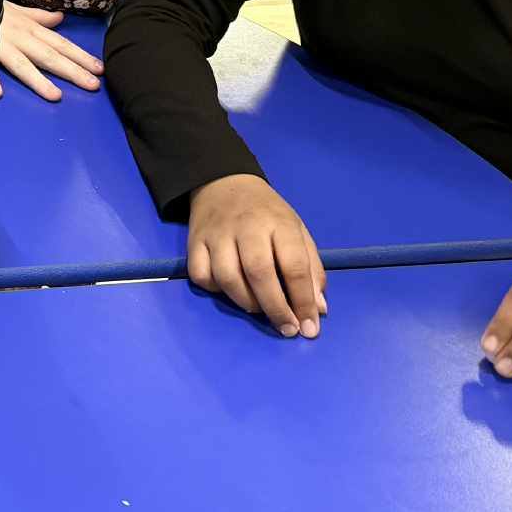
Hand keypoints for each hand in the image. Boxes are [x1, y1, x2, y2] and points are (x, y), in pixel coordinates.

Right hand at [0, 1, 101, 101]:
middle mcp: (19, 38)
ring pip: (21, 64)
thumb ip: (39, 17)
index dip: (80, 56)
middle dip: (72, 70)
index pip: (60, 44)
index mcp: (30, 29)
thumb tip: (60, 18)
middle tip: (93, 86)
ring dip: (38, 80)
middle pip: (49, 56)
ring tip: (55, 96)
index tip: (100, 69)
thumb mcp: (17, 9)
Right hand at [186, 174, 325, 337]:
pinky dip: (215, 290)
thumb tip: (318, 309)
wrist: (224, 183)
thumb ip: (311, 268)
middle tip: (287, 328)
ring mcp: (217, 234)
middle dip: (275, 308)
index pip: (294, 265)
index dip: (303, 300)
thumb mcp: (297, 231)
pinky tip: (230, 291)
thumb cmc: (267, 213)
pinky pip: (200, 275)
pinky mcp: (194, 242)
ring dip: (246, 302)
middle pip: (259, 272)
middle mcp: (246, 227)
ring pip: (227, 277)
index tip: (309, 327)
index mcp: (278, 223)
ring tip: (259, 309)